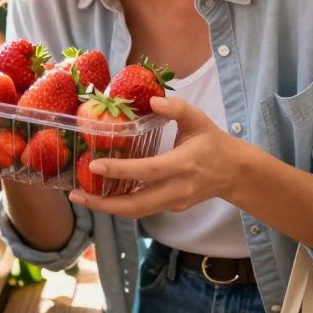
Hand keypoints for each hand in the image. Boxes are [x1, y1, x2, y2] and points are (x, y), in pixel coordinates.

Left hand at [67, 95, 246, 217]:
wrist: (237, 173)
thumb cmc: (214, 143)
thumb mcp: (199, 119)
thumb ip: (177, 108)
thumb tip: (152, 100)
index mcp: (183, 165)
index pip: (147, 171)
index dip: (120, 170)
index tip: (94, 166)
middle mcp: (177, 189)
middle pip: (136, 205)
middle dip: (103, 204)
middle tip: (75, 195)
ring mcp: (175, 202)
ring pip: (137, 211)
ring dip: (108, 208)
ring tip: (81, 197)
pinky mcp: (172, 208)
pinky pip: (143, 208)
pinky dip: (121, 204)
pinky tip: (102, 194)